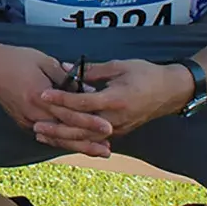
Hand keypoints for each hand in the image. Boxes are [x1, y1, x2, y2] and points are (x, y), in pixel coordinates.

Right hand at [0, 42, 114, 157]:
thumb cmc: (16, 59)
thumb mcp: (45, 61)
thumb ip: (67, 78)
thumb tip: (88, 91)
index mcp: (40, 96)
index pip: (70, 113)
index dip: (90, 122)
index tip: (108, 128)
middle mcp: (33, 112)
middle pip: (65, 132)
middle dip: (87, 141)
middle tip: (107, 150)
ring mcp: (26, 120)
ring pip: (56, 138)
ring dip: (76, 145)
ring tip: (96, 151)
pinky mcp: (21, 122)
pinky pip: (45, 135)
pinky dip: (60, 141)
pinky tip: (74, 144)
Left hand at [35, 59, 193, 143]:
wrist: (171, 91)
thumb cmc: (146, 74)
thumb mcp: (119, 66)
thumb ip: (91, 70)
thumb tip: (65, 67)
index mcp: (115, 99)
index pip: (82, 102)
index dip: (61, 98)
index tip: (42, 94)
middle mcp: (115, 118)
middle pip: (80, 127)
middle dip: (56, 127)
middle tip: (35, 124)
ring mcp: (118, 128)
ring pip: (85, 137)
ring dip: (63, 137)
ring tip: (42, 134)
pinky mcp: (119, 132)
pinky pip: (94, 138)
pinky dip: (76, 139)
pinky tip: (60, 138)